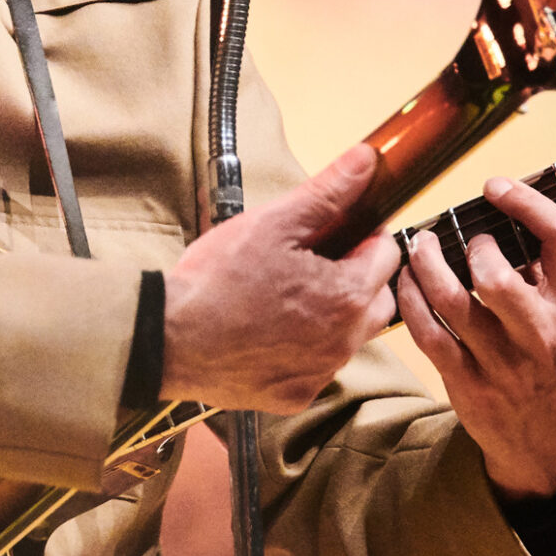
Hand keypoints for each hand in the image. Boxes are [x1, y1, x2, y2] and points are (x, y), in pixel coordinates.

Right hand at [162, 143, 402, 411]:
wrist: (169, 338)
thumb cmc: (217, 280)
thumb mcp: (273, 223)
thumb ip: (327, 193)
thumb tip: (367, 160)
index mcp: (347, 295)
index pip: (387, 255)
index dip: (365, 235)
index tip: (338, 232)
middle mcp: (344, 342)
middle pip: (379, 300)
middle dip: (359, 277)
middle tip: (315, 262)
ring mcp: (320, 373)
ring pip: (350, 337)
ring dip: (335, 314)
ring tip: (289, 295)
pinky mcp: (295, 395)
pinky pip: (318, 367)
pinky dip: (305, 349)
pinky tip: (271, 331)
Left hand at [395, 176, 555, 498]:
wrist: (551, 450)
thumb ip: (554, 280)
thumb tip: (510, 220)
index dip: (530, 204)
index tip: (498, 187)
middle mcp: (542, 337)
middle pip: (496, 276)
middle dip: (472, 246)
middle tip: (463, 237)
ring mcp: (502, 364)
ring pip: (452, 301)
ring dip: (428, 265)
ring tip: (420, 245)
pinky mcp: (467, 384)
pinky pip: (429, 333)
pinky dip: (411, 300)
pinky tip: (405, 281)